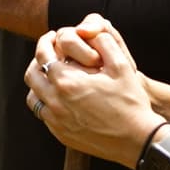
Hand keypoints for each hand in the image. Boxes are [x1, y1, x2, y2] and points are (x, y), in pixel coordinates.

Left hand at [24, 14, 156, 165]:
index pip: (42, 54)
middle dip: (37, 60)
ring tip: (51, 76)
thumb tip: (89, 29)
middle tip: (49, 54)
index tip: (51, 37)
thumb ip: (104, 42)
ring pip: (33, 97)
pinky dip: (46, 102)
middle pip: (31, 75)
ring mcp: (56, 121)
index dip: (45, 41)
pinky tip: (60, 97)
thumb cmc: (131, 102)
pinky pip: (43, 115)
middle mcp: (56, 102)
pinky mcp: (61, 135)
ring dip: (39, 83)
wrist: (137, 140)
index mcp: (67, 82)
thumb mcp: (122, 66)